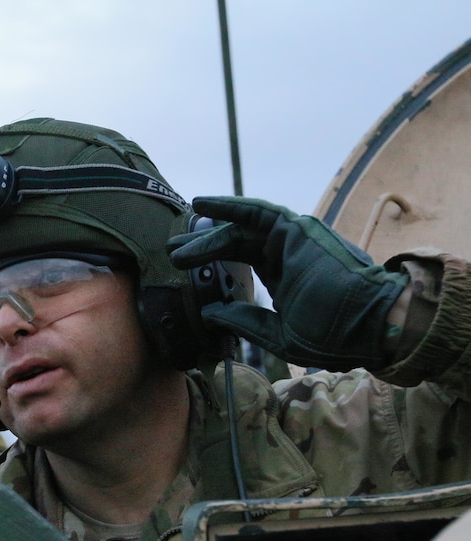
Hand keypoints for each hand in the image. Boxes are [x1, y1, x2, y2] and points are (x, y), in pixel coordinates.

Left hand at [168, 196, 407, 370]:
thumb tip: (211, 314)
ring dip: (209, 228)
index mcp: (285, 278)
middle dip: (204, 246)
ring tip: (179, 234)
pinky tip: (204, 203)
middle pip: (237, 244)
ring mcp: (293, 240)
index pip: (243, 264)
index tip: (186, 270)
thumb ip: (245, 321)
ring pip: (243, 227)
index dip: (214, 264)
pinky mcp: (297, 229)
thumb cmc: (332, 334)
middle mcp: (287, 255)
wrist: (369, 323)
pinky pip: (257, 212)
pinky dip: (230, 205)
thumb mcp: (278, 334)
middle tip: (173, 252)